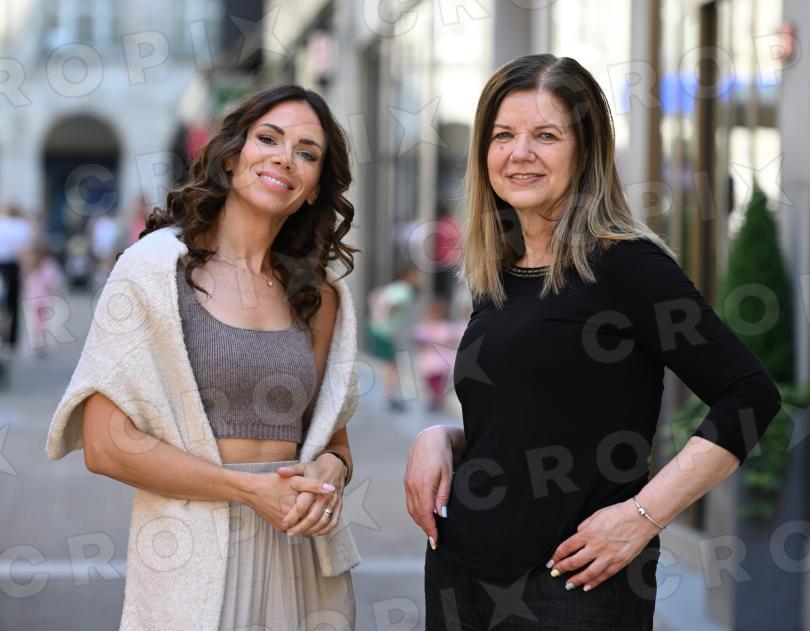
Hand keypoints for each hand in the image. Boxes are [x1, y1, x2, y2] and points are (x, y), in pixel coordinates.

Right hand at [240, 471, 335, 531]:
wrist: (251, 490)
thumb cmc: (272, 483)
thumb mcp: (295, 480)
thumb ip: (314, 485)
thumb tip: (332, 489)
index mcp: (295, 511)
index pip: (317, 514)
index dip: (324, 507)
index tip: (330, 499)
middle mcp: (289, 524)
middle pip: (311, 523)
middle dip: (319, 515)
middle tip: (325, 505)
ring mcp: (283, 527)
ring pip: (303, 527)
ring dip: (311, 520)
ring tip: (317, 508)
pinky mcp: (278, 528)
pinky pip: (294, 527)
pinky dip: (301, 522)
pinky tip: (304, 512)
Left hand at [277, 454, 346, 535]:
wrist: (335, 467)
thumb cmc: (315, 469)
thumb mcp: (302, 467)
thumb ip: (291, 470)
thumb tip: (279, 471)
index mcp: (315, 486)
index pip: (303, 505)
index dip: (292, 516)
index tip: (283, 523)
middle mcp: (326, 495)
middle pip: (313, 516)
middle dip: (300, 527)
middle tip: (290, 533)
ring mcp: (334, 502)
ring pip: (323, 521)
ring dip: (311, 530)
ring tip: (299, 534)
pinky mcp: (339, 506)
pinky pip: (333, 522)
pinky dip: (324, 530)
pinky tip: (314, 532)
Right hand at [404, 426, 453, 548]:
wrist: (429, 439)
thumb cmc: (442, 455)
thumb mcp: (447, 475)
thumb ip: (443, 495)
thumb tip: (441, 515)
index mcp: (423, 484)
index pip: (425, 514)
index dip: (430, 529)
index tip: (436, 540)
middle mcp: (412, 485)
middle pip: (417, 514)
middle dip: (425, 528)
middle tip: (435, 539)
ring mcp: (408, 483)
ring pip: (412, 509)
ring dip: (420, 521)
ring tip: (431, 530)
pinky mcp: (407, 481)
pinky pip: (410, 501)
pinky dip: (417, 512)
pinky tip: (425, 516)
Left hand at [545, 499, 660, 591]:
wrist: (641, 518)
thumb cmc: (619, 513)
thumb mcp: (595, 515)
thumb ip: (584, 527)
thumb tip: (577, 535)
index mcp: (588, 533)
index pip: (567, 547)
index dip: (557, 556)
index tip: (551, 561)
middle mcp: (596, 546)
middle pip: (575, 562)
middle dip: (562, 569)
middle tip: (555, 573)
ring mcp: (608, 556)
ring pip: (588, 573)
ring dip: (576, 580)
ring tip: (568, 585)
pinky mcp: (619, 562)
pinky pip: (604, 576)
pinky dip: (595, 583)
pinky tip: (587, 586)